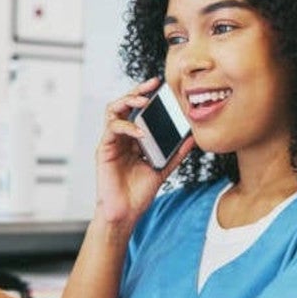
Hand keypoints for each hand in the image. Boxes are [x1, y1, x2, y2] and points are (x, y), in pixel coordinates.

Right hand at [94, 77, 194, 225]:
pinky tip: (141, 133)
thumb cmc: (139, 193)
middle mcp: (121, 137)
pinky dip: (127, 127)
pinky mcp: (104, 149)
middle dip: (137, 91)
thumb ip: (176, 153)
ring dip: (127, 102)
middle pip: (124, 105)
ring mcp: (111, 142)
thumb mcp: (163, 169)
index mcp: (133, 139)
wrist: (125, 213)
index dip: (147, 96)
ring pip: (113, 111)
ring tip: (143, 101)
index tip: (162, 87)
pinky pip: (112, 129)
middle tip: (152, 85)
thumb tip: (192, 137)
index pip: (138, 111)